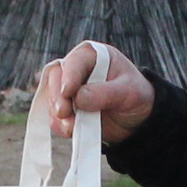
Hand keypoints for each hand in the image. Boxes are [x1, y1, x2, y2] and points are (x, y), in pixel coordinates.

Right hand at [37, 39, 151, 144]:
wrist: (135, 118)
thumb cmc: (135, 96)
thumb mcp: (128, 92)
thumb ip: (105, 93)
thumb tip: (79, 97)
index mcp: (93, 55)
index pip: (75, 62)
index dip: (69, 76)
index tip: (68, 92)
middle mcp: (76, 68)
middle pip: (55, 77)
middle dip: (57, 97)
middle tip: (63, 113)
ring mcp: (67, 89)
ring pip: (51, 97)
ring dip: (57, 114)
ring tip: (70, 128)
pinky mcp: (65, 108)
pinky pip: (54, 115)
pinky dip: (58, 124)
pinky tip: (69, 131)